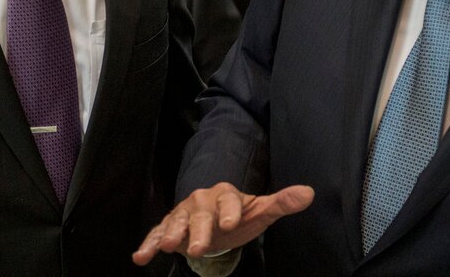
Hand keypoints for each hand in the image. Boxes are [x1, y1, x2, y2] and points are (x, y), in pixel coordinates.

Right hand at [132, 182, 313, 265]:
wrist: (214, 218)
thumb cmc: (239, 215)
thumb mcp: (260, 211)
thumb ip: (281, 203)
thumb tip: (309, 193)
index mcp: (226, 195)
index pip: (229, 201)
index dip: (230, 211)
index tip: (231, 223)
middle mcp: (202, 201)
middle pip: (200, 215)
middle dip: (198, 231)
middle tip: (197, 247)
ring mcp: (183, 214)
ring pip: (176, 222)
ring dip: (170, 234)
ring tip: (168, 247)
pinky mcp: (168, 226)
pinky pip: (156, 233)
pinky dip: (148, 244)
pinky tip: (140, 257)